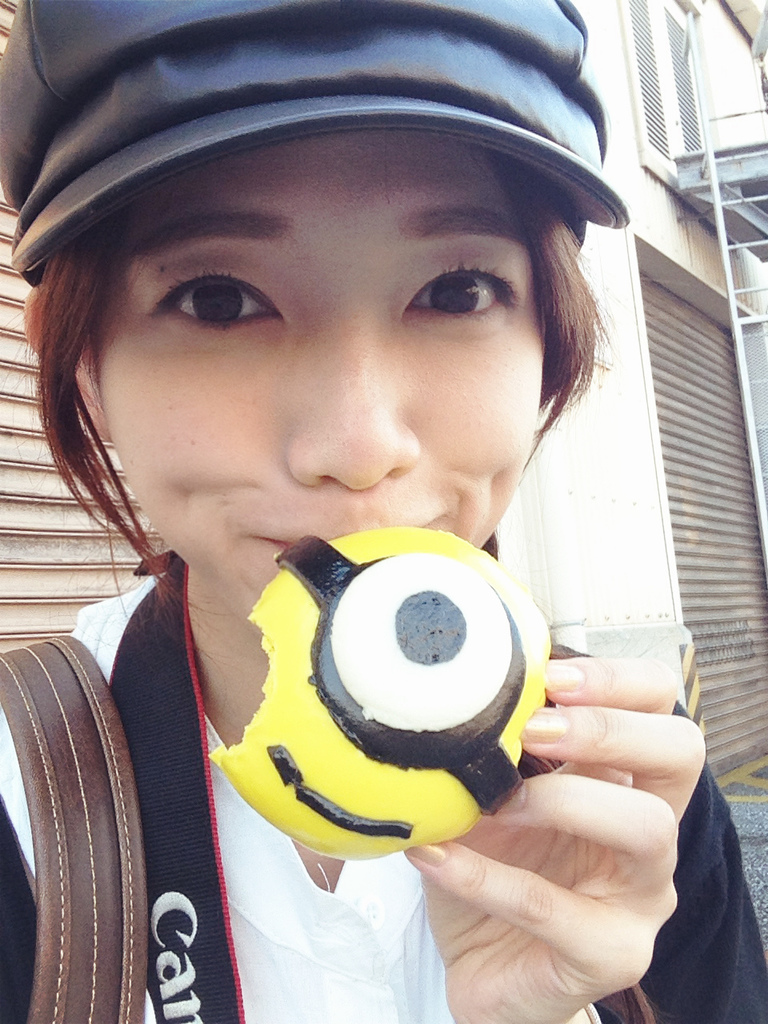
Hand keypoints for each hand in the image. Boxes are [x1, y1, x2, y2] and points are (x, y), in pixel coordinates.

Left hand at [405, 657, 705, 1023]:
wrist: (482, 968)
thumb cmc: (494, 865)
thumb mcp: (491, 794)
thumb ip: (492, 748)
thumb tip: (445, 691)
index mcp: (624, 777)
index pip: (660, 704)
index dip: (618, 680)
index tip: (550, 675)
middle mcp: (650, 829)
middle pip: (680, 751)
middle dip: (607, 727)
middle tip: (533, 728)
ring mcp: (641, 895)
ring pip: (647, 828)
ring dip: (563, 800)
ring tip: (494, 798)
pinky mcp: (611, 954)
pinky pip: (553, 909)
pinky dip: (485, 877)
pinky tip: (433, 855)